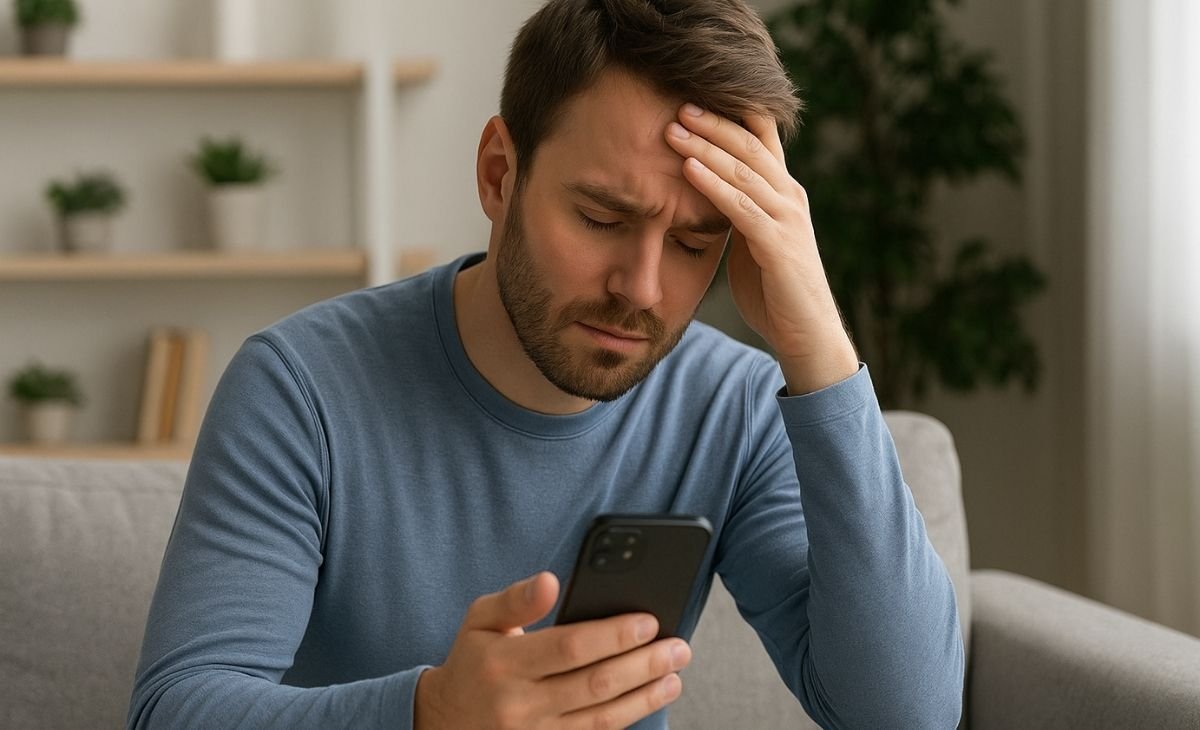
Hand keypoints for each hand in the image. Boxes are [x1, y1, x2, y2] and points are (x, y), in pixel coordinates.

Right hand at [414, 572, 690, 729]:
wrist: (446, 720)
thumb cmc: (473, 660)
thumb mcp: (480, 619)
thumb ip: (516, 598)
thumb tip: (551, 580)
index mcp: (503, 663)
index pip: (569, 647)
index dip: (613, 635)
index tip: (649, 621)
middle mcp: (518, 704)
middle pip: (594, 684)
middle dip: (643, 665)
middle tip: (679, 647)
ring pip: (600, 718)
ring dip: (645, 697)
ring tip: (674, 676)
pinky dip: (625, 720)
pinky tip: (648, 700)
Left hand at [664, 103, 859, 394]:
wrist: (806, 335)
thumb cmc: (774, 290)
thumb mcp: (752, 241)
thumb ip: (736, 212)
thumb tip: (705, 192)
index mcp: (783, 193)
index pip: (760, 140)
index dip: (730, 116)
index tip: (692, 99)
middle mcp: (790, 198)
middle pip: (751, 145)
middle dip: (713, 123)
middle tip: (677, 105)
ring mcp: (787, 219)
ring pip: (744, 171)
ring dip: (706, 148)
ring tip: (673, 130)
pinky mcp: (779, 245)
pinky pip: (741, 207)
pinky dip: (713, 186)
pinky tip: (688, 170)